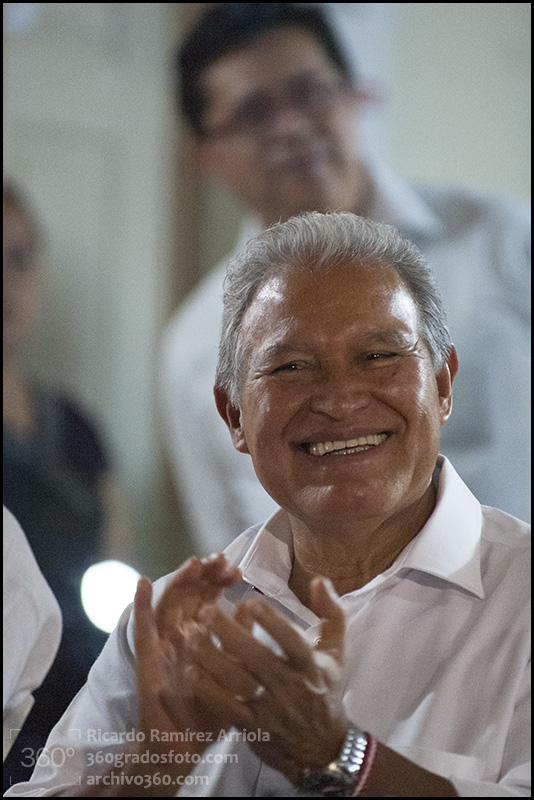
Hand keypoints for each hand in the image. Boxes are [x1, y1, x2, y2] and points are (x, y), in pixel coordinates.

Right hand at [134, 554, 240, 750]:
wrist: (179, 748)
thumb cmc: (207, 712)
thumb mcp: (230, 675)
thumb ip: (238, 644)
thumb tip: (251, 610)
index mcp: (201, 639)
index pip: (209, 601)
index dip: (219, 583)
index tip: (234, 568)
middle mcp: (180, 638)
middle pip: (188, 598)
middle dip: (202, 577)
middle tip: (217, 559)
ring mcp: (162, 647)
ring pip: (168, 607)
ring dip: (177, 583)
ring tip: (191, 563)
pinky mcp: (146, 660)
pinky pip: (142, 631)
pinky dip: (140, 607)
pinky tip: (142, 583)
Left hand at [178, 575, 346, 783]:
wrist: (321, 749)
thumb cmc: (325, 690)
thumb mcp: (336, 652)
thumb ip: (332, 614)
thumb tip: (319, 580)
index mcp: (309, 666)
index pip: (291, 641)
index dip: (271, 622)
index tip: (249, 601)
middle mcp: (288, 686)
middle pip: (257, 658)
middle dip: (230, 634)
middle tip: (205, 612)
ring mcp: (268, 708)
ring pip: (237, 682)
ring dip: (212, 658)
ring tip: (191, 636)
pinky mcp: (251, 726)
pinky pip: (227, 708)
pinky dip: (208, 691)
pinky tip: (190, 671)